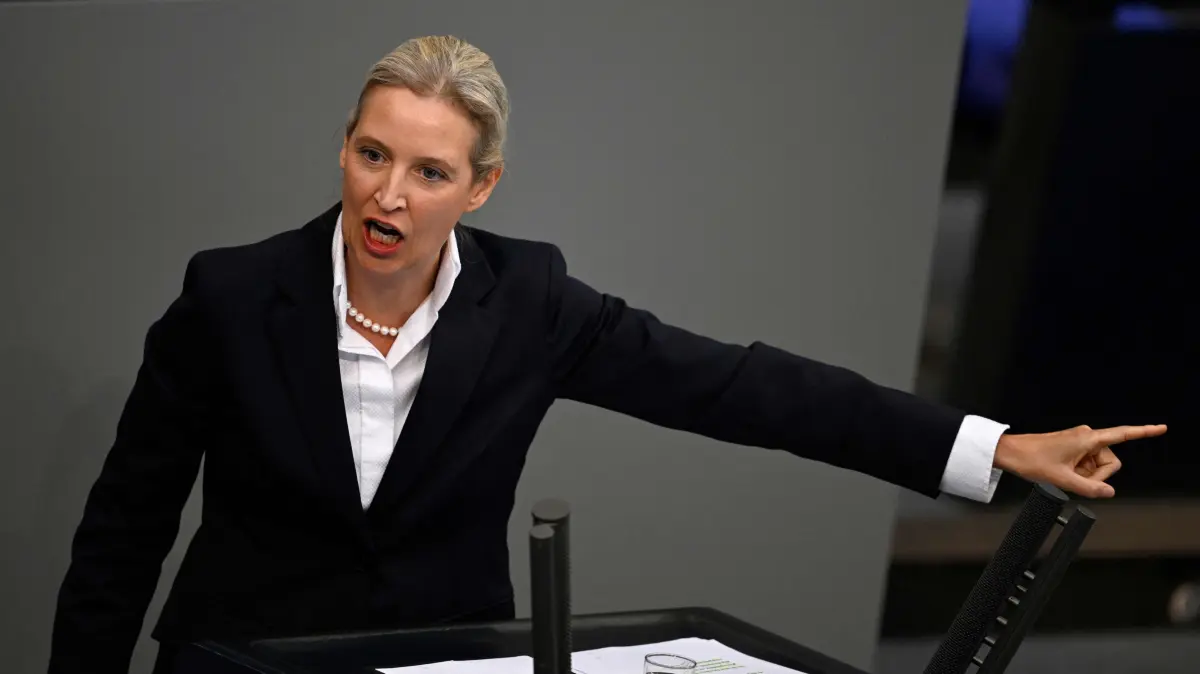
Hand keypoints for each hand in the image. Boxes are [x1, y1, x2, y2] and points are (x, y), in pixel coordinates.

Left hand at [994, 424, 1167, 497]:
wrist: (1010, 453)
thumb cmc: (1032, 460)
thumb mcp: (1063, 480)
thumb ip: (1090, 489)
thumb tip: (1109, 492)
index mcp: (1088, 439)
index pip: (1123, 434)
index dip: (1144, 432)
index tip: (1161, 428)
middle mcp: (1086, 436)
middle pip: (1109, 461)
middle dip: (1097, 476)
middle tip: (1074, 479)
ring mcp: (1079, 441)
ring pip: (1097, 465)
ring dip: (1086, 475)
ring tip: (1065, 475)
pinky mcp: (1072, 446)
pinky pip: (1086, 463)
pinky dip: (1079, 472)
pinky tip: (1064, 473)